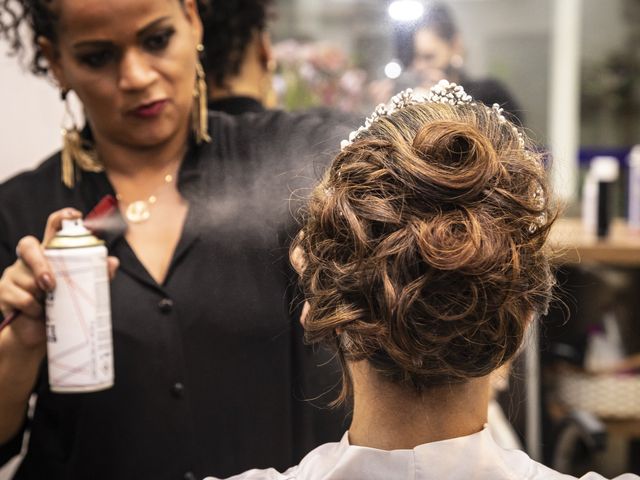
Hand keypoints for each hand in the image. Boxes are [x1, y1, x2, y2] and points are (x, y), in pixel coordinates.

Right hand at [0, 208, 118, 349]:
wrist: (38, 336)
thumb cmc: (60, 310)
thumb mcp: (79, 293)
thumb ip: (95, 276)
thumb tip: (112, 262)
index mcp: (49, 255)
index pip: (52, 229)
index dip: (61, 218)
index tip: (74, 214)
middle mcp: (28, 260)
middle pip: (29, 246)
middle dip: (40, 264)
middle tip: (50, 284)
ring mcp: (13, 274)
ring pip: (27, 278)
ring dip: (41, 297)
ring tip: (47, 306)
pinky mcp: (3, 292)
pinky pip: (21, 297)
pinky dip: (33, 309)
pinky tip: (36, 313)